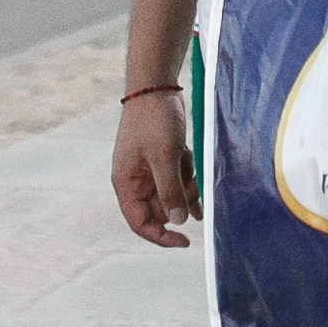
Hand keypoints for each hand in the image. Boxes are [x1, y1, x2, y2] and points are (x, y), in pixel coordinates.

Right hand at [113, 92, 198, 247]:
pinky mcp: (162, 160)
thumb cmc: (154, 119)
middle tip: (193, 189)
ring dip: (185, 189)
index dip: (160, 236)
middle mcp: (135, 180)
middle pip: (159, 210)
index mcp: (126, 183)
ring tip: (190, 166)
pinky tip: (201, 194)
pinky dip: (188, 186)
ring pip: (171, 196)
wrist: (157, 85)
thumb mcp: (164, 156)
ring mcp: (149, 170)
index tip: (183, 241)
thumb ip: (170, 190)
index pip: (140, 222)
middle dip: (178, 204)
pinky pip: (176, 182)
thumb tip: (177, 222)